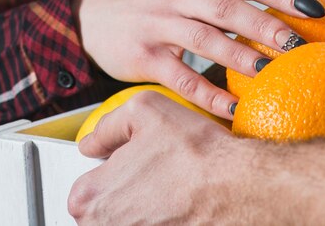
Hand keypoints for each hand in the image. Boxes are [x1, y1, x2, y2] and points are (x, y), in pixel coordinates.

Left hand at [67, 93, 251, 223]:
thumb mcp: (143, 109)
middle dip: (126, 186)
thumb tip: (92, 142)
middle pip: (105, 204)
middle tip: (155, 170)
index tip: (133, 159)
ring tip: (171, 184)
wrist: (238, 186)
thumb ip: (107, 125)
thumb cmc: (194, 153)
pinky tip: (181, 199)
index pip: (86, 180)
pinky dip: (164, 213)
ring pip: (130, 217)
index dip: (111, 164)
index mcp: (89, 197)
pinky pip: (152, 223)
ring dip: (145, 202)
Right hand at [72, 0, 322, 116]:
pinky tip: (232, 108)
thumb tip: (291, 13)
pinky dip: (207, 95)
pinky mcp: (142, 56)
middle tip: (299, 44)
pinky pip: (180, 78)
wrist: (90, 13)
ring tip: (270, 74)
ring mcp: (158, 23)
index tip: (314, 8)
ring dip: (240, 57)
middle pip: (229, 7)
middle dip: (267, 25)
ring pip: (205, 39)